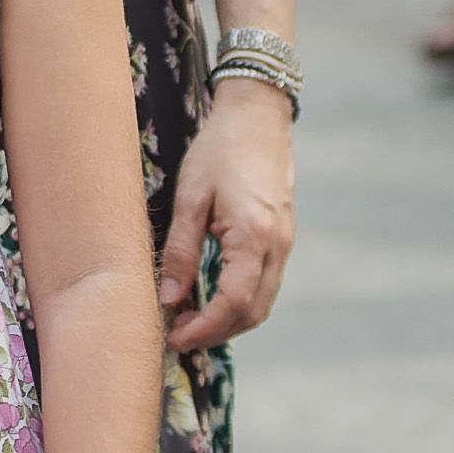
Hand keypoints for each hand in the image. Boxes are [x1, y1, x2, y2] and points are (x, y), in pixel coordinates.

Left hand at [157, 83, 294, 352]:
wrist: (257, 116)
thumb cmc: (219, 149)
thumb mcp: (190, 198)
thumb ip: (180, 251)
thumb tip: (168, 298)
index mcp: (254, 236)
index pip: (233, 304)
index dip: (203, 328)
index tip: (173, 336)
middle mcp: (277, 246)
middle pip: (252, 312)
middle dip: (215, 332)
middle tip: (177, 334)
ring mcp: (285, 243)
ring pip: (261, 302)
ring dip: (228, 320)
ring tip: (189, 319)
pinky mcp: (282, 237)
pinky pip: (265, 283)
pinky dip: (239, 300)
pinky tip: (210, 295)